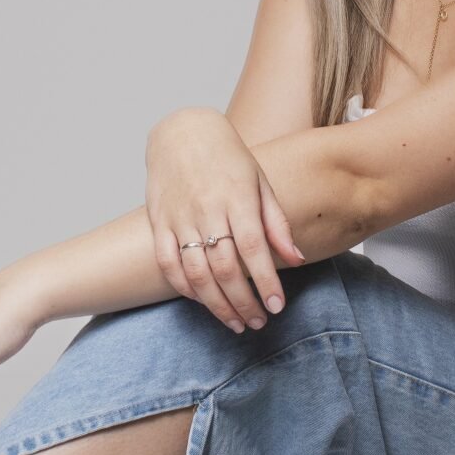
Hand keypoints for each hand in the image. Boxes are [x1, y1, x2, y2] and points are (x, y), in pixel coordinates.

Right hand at [145, 109, 306, 329]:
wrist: (182, 132)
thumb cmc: (228, 158)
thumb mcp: (260, 183)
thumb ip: (277, 223)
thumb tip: (296, 259)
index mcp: (237, 198)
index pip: (253, 249)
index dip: (266, 281)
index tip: (277, 306)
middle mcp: (207, 209)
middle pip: (225, 268)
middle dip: (244, 302)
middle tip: (258, 322)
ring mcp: (179, 216)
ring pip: (196, 273)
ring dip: (217, 305)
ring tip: (236, 322)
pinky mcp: (158, 221)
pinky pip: (168, 263)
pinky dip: (185, 288)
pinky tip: (203, 301)